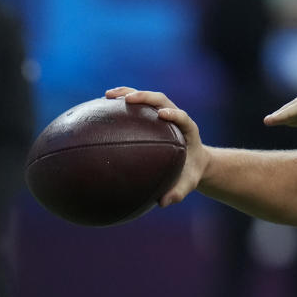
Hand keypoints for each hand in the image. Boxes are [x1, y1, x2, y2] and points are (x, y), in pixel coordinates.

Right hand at [105, 87, 210, 207]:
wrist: (194, 163)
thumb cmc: (189, 174)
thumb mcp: (187, 184)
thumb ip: (178, 192)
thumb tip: (162, 203)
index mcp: (188, 130)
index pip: (182, 116)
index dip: (174, 113)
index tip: (162, 115)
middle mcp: (175, 117)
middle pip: (162, 100)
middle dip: (146, 97)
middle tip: (127, 100)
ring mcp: (164, 114)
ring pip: (148, 98)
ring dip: (129, 93)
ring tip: (108, 96)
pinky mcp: (153, 116)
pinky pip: (137, 107)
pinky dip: (121, 103)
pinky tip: (101, 106)